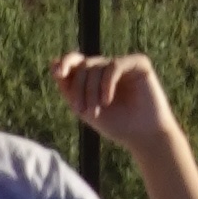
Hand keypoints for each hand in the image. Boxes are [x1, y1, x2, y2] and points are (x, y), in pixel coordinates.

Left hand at [55, 50, 179, 161]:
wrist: (144, 136)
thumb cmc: (117, 125)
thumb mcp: (85, 109)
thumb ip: (69, 88)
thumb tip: (53, 63)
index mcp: (96, 77)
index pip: (77, 61)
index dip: (65, 63)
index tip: (57, 73)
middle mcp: (109, 68)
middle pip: (83, 66)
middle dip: (78, 88)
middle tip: (82, 110)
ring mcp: (124, 65)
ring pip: (96, 66)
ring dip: (91, 90)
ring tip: (95, 111)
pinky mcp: (139, 64)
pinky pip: (114, 66)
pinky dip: (106, 83)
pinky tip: (107, 100)